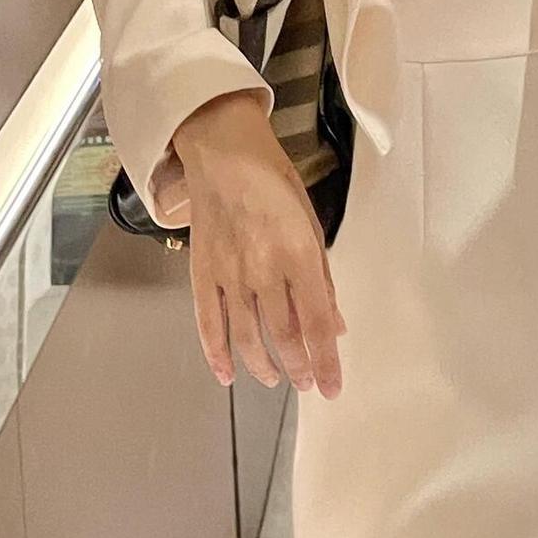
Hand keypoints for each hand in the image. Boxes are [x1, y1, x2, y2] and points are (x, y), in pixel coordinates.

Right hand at [173, 90, 346, 397]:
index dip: (326, 360)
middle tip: (307, 382)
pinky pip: (208, 323)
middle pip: (283, 334)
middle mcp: (263, 268)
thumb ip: (321, 276)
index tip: (333, 387)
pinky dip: (216, 354)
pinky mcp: (201, 272)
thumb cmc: (273, 179)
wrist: (222, 151)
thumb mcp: (309, 219)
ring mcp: (229, 273)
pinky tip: (227, 374)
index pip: (317, 321)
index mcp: (297, 252)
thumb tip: (336, 323)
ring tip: (276, 378)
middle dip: (299, 366)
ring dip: (263, 365)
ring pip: (247, 336)